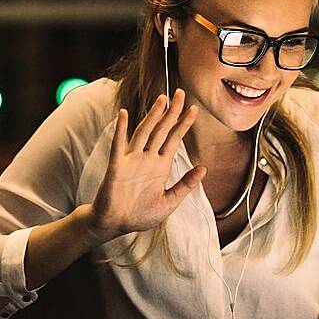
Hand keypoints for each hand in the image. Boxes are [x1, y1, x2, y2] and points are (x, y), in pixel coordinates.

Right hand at [88, 89, 206, 241]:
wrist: (115, 225)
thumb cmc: (139, 214)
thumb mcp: (170, 201)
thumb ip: (185, 184)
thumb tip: (203, 168)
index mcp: (160, 166)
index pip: (174, 139)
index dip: (183, 124)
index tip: (194, 109)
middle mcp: (146, 159)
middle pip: (161, 130)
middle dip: (172, 112)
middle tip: (181, 93)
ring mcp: (131, 161)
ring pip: (144, 133)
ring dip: (152, 116)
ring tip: (162, 99)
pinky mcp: (117, 167)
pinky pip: (119, 146)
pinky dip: (121, 130)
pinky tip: (124, 115)